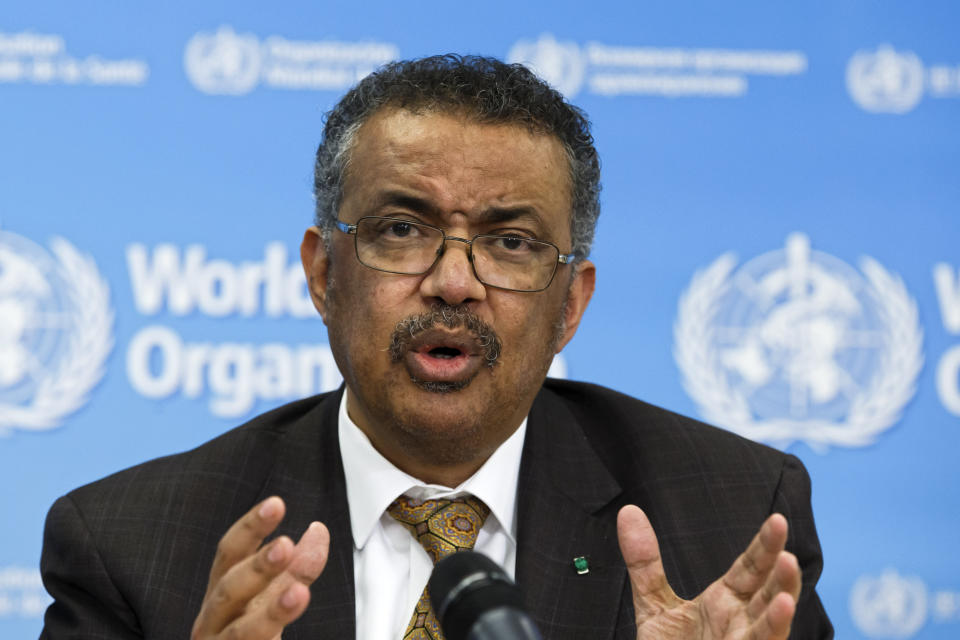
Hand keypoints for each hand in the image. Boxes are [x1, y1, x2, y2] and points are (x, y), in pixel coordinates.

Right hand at [191, 497, 329, 639]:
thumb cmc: (248, 631)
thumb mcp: (273, 595)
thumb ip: (296, 566)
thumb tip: (318, 529)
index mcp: (222, 589)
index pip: (231, 552)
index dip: (251, 528)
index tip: (276, 504)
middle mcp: (213, 617)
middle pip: (229, 589)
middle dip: (257, 567)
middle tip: (285, 545)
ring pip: (240, 632)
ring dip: (271, 612)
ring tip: (299, 594)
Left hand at [618, 505, 800, 639]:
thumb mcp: (653, 604)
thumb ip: (645, 562)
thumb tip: (629, 513)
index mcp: (726, 602)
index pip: (751, 568)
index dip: (765, 546)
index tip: (777, 520)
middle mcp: (741, 624)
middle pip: (768, 595)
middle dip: (782, 576)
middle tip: (789, 554)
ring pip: (770, 630)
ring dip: (781, 613)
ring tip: (785, 593)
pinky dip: (767, 638)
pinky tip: (777, 618)